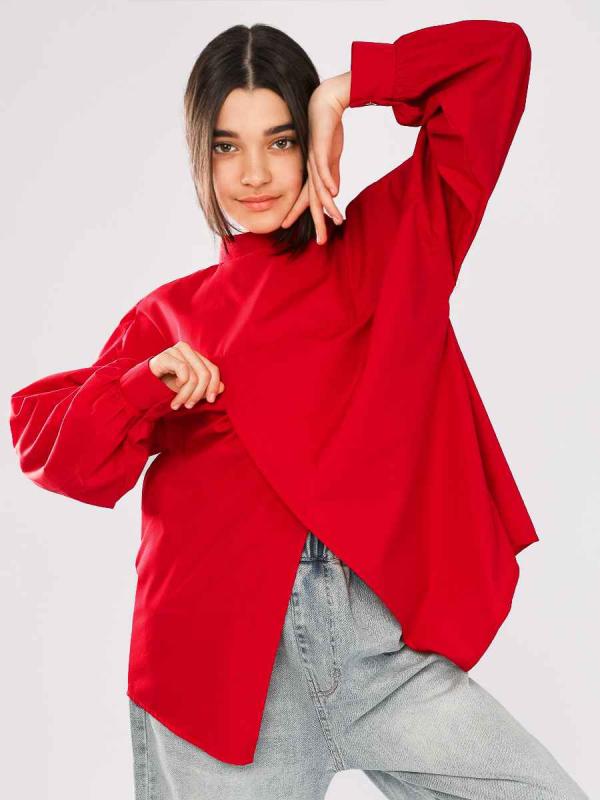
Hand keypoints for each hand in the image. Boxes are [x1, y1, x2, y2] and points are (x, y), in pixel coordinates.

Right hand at [148, 341, 224, 409]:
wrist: (143, 384)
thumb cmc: (167, 385)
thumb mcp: (189, 389)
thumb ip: (205, 388)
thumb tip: (223, 388)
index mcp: (196, 355)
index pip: (213, 369)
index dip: (214, 386)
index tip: (210, 400)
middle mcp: (188, 350)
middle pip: (205, 374)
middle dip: (199, 393)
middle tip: (190, 405)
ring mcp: (176, 350)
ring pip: (193, 376)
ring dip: (187, 395)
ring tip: (178, 404)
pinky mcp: (166, 355)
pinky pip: (183, 370)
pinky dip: (180, 386)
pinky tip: (173, 392)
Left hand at [280, 72, 350, 244]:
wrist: (326, 102)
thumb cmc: (329, 129)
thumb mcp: (332, 157)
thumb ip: (332, 175)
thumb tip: (334, 193)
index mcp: (313, 173)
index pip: (309, 200)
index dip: (307, 218)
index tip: (311, 235)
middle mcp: (311, 169)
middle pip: (313, 201)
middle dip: (317, 222)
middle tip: (322, 241)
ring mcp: (314, 159)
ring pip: (319, 188)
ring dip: (327, 205)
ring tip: (334, 220)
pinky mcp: (320, 146)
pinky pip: (323, 166)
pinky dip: (328, 180)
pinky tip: (333, 192)